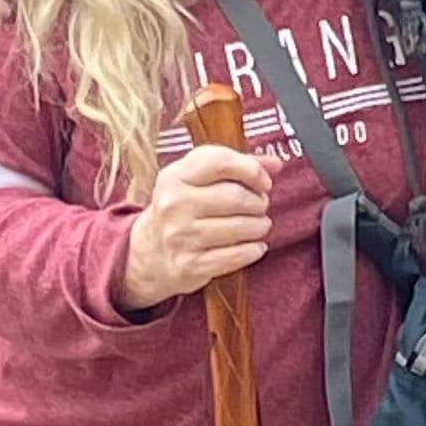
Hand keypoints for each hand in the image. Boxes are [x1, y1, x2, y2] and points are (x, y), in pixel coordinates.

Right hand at [120, 148, 271, 308]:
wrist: (150, 251)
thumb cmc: (182, 208)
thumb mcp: (197, 179)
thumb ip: (236, 166)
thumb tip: (275, 163)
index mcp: (174, 177)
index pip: (220, 162)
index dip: (252, 170)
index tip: (264, 181)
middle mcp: (174, 204)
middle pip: (236, 196)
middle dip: (259, 202)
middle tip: (261, 206)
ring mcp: (180, 236)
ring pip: (241, 227)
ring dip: (260, 226)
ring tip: (259, 225)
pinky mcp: (190, 264)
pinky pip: (236, 256)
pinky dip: (253, 250)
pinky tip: (255, 246)